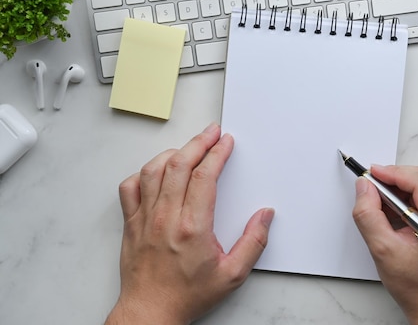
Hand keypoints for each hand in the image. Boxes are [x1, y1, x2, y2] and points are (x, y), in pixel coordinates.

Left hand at [105, 124, 274, 324]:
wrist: (151, 312)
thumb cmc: (187, 295)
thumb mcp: (233, 275)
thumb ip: (253, 243)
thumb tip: (265, 216)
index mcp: (192, 227)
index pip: (205, 176)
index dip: (217, 153)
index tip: (226, 142)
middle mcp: (166, 217)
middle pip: (179, 164)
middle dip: (199, 142)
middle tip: (212, 133)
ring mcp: (145, 218)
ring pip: (154, 170)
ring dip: (173, 152)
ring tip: (189, 147)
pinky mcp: (131, 223)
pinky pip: (130, 188)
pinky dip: (143, 173)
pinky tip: (156, 172)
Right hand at [352, 165, 417, 324]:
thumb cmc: (416, 286)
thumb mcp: (382, 250)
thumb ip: (369, 214)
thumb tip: (364, 187)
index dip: (393, 173)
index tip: (372, 173)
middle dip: (397, 177)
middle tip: (374, 184)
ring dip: (405, 185)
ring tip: (384, 198)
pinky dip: (414, 195)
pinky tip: (399, 207)